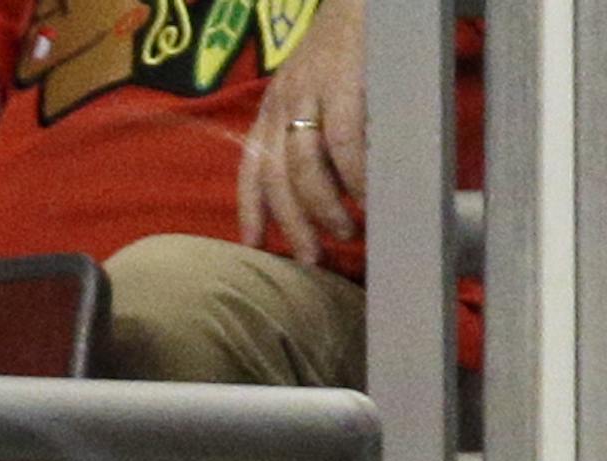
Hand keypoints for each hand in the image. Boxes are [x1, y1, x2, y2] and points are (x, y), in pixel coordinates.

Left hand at [237, 0, 364, 264]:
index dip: (250, 211)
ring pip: (304, 167)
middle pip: (276, 178)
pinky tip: (366, 195)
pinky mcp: (342, 82)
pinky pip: (342, 142)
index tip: (254, 247)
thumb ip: (311, 130)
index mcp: (271, 109)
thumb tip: (330, 188)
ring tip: (345, 231)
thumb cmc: (347, 46)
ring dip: (324, 207)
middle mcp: (281, 104)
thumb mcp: (315, 88)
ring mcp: (309, 93)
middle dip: (292, 224)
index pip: (251, 169)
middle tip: (312, 257)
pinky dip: (354, 175)